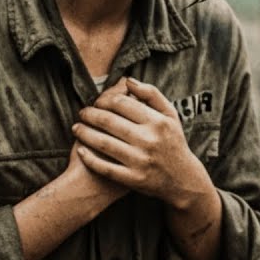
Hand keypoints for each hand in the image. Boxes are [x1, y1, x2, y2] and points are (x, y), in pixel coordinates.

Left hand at [73, 77, 213, 209]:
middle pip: (109, 121)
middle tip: (82, 113)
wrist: (182, 179)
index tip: (96, 102)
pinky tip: (80, 151)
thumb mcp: (170, 115)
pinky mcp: (133, 179)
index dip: (103, 100)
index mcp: (158, 122)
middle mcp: (149, 140)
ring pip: (103, 143)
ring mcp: (141, 161)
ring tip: (76, 128)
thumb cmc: (173, 142)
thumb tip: (127, 81)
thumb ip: (151, 94)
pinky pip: (105, 168)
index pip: (121, 103)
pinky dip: (89, 159)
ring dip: (84, 133)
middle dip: (90, 114)